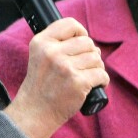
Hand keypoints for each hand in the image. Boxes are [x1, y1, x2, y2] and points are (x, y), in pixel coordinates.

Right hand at [3, 18, 108, 137]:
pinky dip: (102, 80)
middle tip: (84, 66)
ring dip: (97, 67)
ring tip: (88, 76)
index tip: (81, 41)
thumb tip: (86, 38)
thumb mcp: (39, 56)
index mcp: (41, 43)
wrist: (35, 112)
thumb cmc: (41, 85)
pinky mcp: (78, 83)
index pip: (70, 24)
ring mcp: (66, 68)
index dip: (80, 32)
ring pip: (96, 58)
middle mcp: (52, 53)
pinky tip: (95, 85)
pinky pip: (101, 74)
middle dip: (90, 53)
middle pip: (87, 42)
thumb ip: (56, 42)